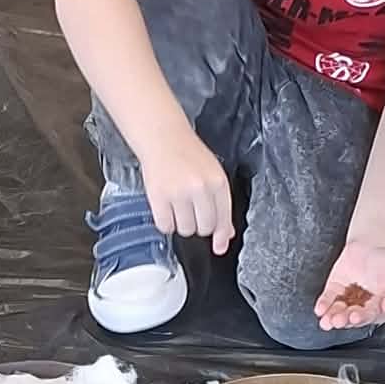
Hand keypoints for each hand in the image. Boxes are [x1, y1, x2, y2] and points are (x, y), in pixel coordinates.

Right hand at [141, 137, 233, 252]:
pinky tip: (167, 208)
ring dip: (182, 224)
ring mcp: (178, 193)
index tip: (219, 246)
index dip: (221, 235)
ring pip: (185, 229)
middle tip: (192, 211)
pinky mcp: (158, 197)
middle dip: (200, 225)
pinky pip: (165, 226)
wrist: (163, 138)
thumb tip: (226, 234)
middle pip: (205, 228)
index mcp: (217, 182)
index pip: (223, 218)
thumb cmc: (188, 154)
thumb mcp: (213, 174)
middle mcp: (200, 188)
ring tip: (178, 205)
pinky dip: (166, 222)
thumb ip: (221, 204)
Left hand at [316, 243, 384, 331]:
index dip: (362, 317)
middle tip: (339, 320)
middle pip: (352, 317)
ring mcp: (347, 299)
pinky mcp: (334, 290)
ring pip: (338, 311)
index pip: (370, 315)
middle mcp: (362, 307)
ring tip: (327, 321)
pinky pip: (328, 299)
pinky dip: (323, 305)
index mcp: (380, 308)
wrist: (374, 244)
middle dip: (345, 319)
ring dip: (332, 317)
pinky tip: (320, 310)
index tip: (356, 317)